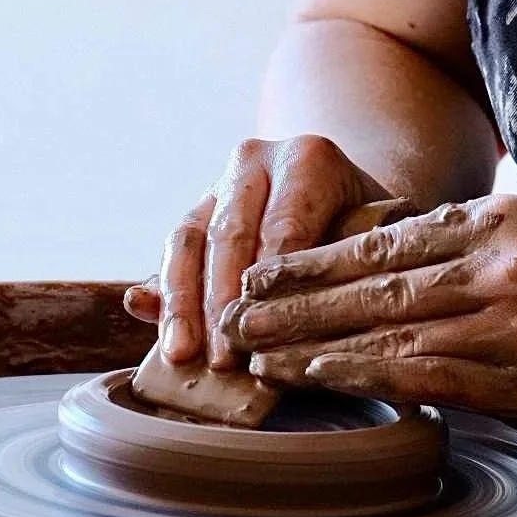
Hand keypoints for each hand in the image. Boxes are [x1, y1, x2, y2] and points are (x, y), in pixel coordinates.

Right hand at [123, 135, 413, 368]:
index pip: (284, 225)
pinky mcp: (194, 212)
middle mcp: (256, 161)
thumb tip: (326, 309)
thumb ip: (346, 267)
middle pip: (230, 234)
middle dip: (222, 301)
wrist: (344, 197)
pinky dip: (158, 288)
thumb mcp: (372, 238)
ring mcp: (219, 184)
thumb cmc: (367, 229)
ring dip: (182, 302)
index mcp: (308, 158)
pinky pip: (170, 250)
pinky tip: (145, 316)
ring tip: (182, 354)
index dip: (271, 283)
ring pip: (188, 240)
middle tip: (224, 357)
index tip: (264, 332)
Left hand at [219, 194, 516, 432]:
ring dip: (309, 343)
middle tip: (233, 310)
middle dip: (293, 300)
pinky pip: (416, 375)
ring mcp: (505, 319)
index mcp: (495, 219)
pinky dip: (356, 375)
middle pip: (372, 280)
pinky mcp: (513, 375)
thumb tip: (372, 255)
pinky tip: (312, 378)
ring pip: (384, 328)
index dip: (315, 257)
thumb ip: (459, 248)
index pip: (385, 236)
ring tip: (251, 349)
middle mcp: (496, 261)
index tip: (262, 267)